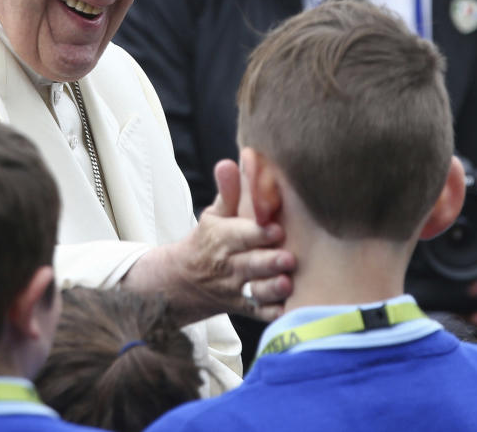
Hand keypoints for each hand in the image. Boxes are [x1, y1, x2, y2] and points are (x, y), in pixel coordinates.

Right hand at [122, 159, 294, 325]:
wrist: (185, 282)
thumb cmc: (210, 241)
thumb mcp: (214, 215)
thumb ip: (228, 191)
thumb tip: (230, 161)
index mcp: (221, 239)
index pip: (239, 235)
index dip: (257, 233)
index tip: (276, 228)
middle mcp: (229, 266)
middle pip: (249, 265)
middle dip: (268, 262)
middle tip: (288, 258)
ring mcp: (237, 290)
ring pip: (255, 292)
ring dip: (271, 289)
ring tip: (287, 283)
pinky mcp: (247, 308)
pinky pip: (261, 315)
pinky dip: (274, 315)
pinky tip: (290, 309)